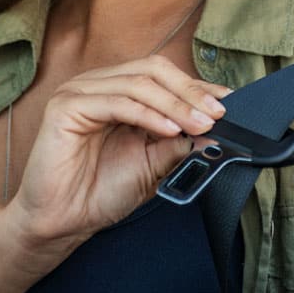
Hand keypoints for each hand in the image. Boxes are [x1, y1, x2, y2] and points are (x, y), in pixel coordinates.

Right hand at [0, 55, 230, 266]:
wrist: (63, 222)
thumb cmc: (101, 192)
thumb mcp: (155, 165)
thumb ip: (181, 143)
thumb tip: (217, 130)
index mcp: (119, 92)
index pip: (165, 76)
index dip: (199, 87)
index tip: (231, 104)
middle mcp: (100, 85)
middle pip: (154, 70)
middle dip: (191, 92)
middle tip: (218, 114)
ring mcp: (80, 92)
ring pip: (139, 84)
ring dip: (176, 104)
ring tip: (200, 125)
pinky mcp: (65, 107)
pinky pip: (116, 102)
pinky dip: (148, 115)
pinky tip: (169, 130)